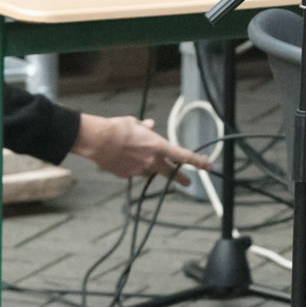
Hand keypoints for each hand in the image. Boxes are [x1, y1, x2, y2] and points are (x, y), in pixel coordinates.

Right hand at [72, 113, 205, 180]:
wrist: (97, 140)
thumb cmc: (117, 129)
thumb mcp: (135, 123)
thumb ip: (145, 128)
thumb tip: (150, 125)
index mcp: (158, 146)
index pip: (183, 155)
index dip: (197, 161)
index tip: (208, 166)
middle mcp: (152, 160)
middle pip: (171, 172)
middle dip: (181, 178)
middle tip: (188, 182)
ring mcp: (140, 170)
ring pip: (149, 169)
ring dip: (147, 164)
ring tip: (132, 151)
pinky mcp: (128, 175)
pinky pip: (134, 171)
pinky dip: (132, 165)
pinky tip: (121, 156)